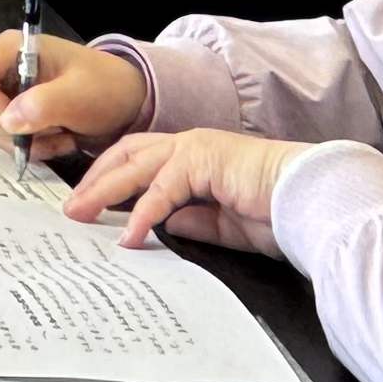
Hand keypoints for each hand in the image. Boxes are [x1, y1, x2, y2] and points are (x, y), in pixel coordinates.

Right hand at [0, 29, 144, 161]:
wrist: (128, 100)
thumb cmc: (106, 87)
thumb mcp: (79, 95)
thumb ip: (43, 104)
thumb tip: (8, 121)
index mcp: (14, 50)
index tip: (15, 120)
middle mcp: (6, 68)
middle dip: (10, 129)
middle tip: (47, 135)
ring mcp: (11, 91)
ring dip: (24, 142)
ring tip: (59, 139)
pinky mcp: (19, 111)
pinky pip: (8, 136)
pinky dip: (30, 146)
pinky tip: (58, 141)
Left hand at [60, 127, 296, 255]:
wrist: (312, 199)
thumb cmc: (277, 212)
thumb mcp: (224, 224)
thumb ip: (192, 220)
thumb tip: (161, 224)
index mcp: (195, 157)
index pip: (140, 159)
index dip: (110, 178)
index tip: (88, 202)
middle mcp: (190, 146)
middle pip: (127, 155)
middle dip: (95, 180)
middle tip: (71, 208)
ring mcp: (196, 149)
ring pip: (136, 165)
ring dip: (104, 190)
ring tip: (82, 214)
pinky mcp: (204, 161)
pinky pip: (163, 190)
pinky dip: (142, 212)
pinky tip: (129, 235)